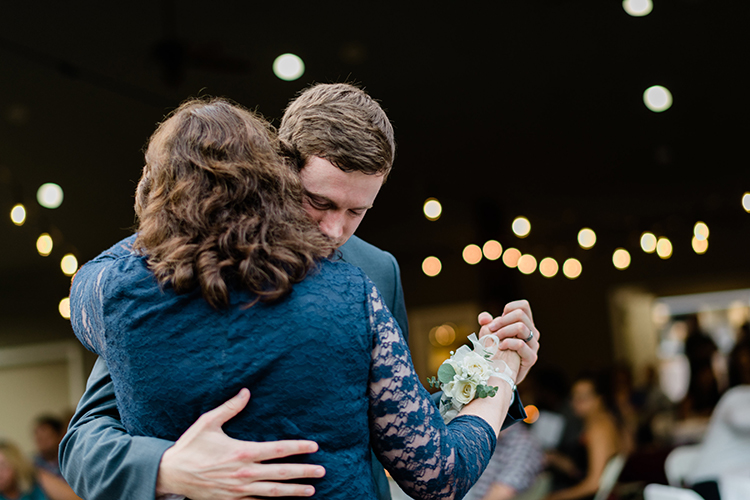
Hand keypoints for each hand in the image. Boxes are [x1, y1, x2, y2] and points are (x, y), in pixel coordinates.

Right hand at [156, 389, 324, 499]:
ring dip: (293, 492)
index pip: (277, 450)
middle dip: (304, 472)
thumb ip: (230, 407)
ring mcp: (239, 490)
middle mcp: (244, 473)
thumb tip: (246, 391)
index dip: (298, 448)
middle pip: (281, 473)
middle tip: (322, 471)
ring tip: (311, 491)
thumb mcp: (208, 422)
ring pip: (273, 492)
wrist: (170, 475)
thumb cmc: (190, 446)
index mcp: (242, 452)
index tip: (314, 447)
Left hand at [478, 300, 538, 384]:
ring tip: (495, 338)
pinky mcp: (531, 358)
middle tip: (491, 329)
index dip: (509, 308)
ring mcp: (533, 345)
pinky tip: (500, 347)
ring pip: (521, 327)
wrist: (499, 374)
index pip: (523, 306)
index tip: (498, 319)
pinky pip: (521, 344)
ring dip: (504, 331)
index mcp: (525, 324)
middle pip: (521, 314)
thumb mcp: (489, 335)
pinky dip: (508, 343)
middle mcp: (532, 332)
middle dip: (502, 320)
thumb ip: (487, 324)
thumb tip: (484, 317)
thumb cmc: (495, 352)